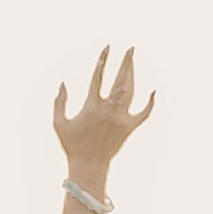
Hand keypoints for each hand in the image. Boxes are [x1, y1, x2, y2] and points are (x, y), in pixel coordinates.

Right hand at [53, 46, 155, 185]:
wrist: (89, 165)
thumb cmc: (72, 145)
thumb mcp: (59, 123)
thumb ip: (59, 102)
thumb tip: (63, 83)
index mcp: (91, 106)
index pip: (98, 76)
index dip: (103, 60)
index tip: (108, 48)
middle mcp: (108, 110)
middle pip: (119, 80)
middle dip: (126, 62)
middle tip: (131, 49)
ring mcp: (120, 119)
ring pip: (131, 92)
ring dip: (133, 75)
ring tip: (134, 62)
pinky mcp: (129, 128)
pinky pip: (144, 114)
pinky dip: (150, 103)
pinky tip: (154, 91)